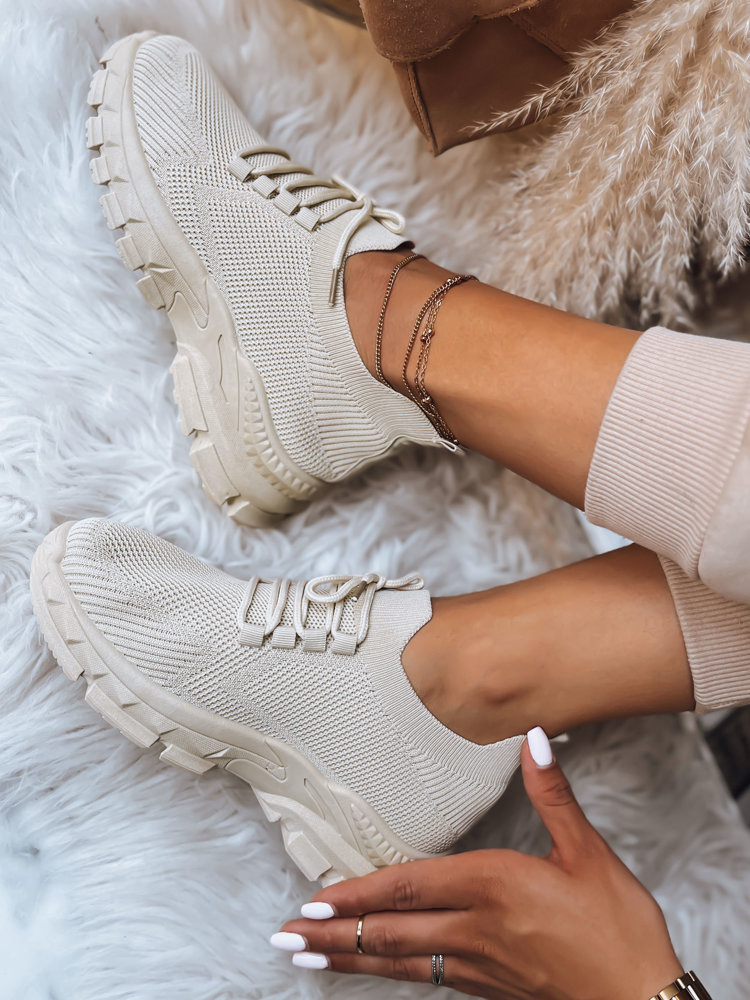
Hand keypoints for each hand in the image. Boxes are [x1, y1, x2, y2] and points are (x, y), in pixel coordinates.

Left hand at [276, 729, 683, 999]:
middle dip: (333, 934)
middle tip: (286, 934)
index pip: (409, 888)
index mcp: (493, 887)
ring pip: (399, 962)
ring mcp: (478, 964)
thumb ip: (552, 795)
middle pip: (390, 931)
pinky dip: (388, 975)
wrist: (641, 999)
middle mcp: (475, 928)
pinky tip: (374, 972)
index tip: (315, 899)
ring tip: (307, 959)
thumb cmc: (617, 930)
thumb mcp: (589, 853)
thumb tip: (533, 740)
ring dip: (348, 958)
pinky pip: (425, 980)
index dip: (357, 893)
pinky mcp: (488, 987)